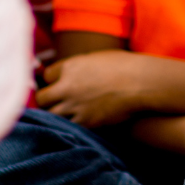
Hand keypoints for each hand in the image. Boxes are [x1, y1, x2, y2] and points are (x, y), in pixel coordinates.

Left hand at [34, 50, 148, 126]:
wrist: (142, 82)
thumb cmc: (124, 66)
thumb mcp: (95, 58)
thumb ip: (77, 66)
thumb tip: (68, 73)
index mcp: (70, 66)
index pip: (46, 76)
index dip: (52, 80)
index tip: (57, 83)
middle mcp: (68, 86)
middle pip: (41, 97)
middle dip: (46, 99)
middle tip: (53, 101)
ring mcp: (75, 106)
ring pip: (50, 115)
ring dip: (55, 114)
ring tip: (63, 113)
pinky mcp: (86, 122)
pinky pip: (68, 126)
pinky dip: (69, 124)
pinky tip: (75, 121)